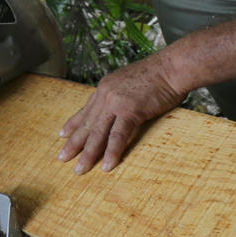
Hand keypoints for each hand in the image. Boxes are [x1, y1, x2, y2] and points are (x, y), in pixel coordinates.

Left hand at [57, 55, 187, 173]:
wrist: (173, 67)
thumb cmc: (161, 74)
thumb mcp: (132, 81)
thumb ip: (122, 94)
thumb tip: (123, 106)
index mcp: (106, 87)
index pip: (86, 109)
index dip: (73, 123)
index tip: (63, 134)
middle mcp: (106, 95)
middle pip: (87, 124)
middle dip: (74, 143)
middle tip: (62, 158)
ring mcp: (116, 103)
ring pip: (98, 133)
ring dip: (88, 154)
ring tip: (80, 169)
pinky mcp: (130, 111)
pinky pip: (118, 136)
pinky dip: (112, 152)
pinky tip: (106, 166)